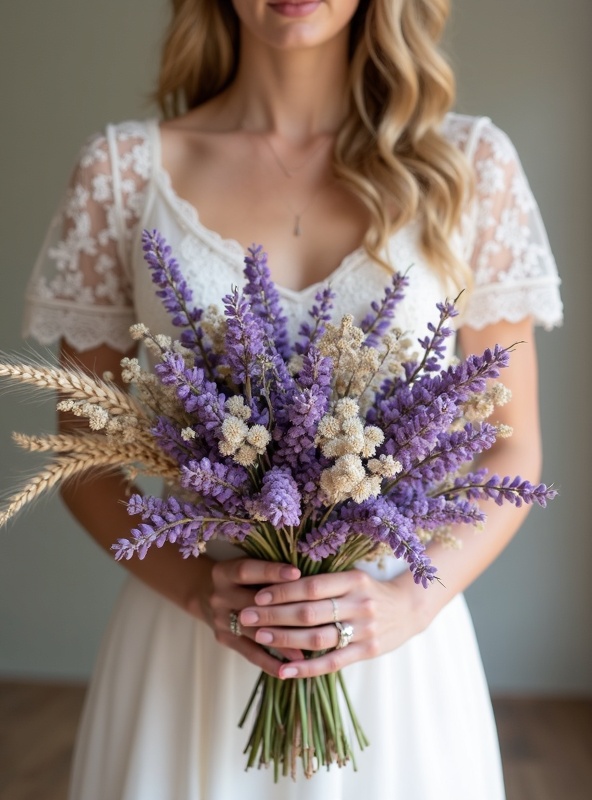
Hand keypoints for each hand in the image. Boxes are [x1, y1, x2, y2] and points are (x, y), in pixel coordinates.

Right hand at [190, 557, 302, 675]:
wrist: (204, 592)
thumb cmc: (239, 576)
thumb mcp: (246, 565)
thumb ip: (268, 567)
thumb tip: (305, 573)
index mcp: (224, 572)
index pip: (247, 571)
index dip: (271, 571)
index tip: (297, 573)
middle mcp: (219, 596)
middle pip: (251, 604)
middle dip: (281, 610)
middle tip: (310, 616)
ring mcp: (220, 620)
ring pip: (253, 632)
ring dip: (280, 642)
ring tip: (305, 651)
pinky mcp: (225, 639)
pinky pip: (249, 653)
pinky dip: (269, 662)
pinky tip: (288, 670)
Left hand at [237, 569, 430, 678]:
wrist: (409, 608)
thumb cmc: (370, 590)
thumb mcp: (352, 577)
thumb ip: (324, 582)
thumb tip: (279, 582)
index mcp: (353, 580)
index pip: (311, 585)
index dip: (283, 591)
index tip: (257, 594)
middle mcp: (359, 603)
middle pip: (309, 612)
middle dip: (274, 615)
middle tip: (245, 616)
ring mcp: (365, 629)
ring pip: (317, 638)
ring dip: (284, 639)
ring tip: (259, 637)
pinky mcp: (368, 651)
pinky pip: (332, 662)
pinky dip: (306, 668)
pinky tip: (283, 671)